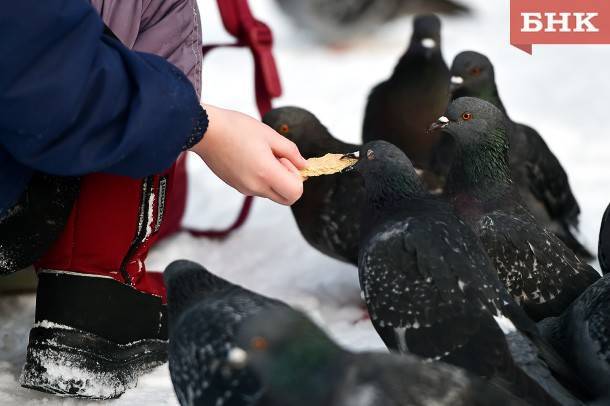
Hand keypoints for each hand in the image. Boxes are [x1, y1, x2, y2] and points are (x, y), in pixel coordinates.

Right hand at [191, 105, 305, 204]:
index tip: (286, 159)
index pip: (296, 192)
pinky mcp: (236, 186)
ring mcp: (244, 189)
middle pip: (286, 198)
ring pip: (272, 192)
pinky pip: (257, 188)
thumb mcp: (269, 134)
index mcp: (266, 174)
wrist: (204, 130)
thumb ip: (291, 151)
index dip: (297, 176)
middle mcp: (255, 187)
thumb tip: (304, 165)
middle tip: (277, 158)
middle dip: (289, 181)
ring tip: (260, 153)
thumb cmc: (236, 128)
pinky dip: (261, 177)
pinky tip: (250, 157)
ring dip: (274, 178)